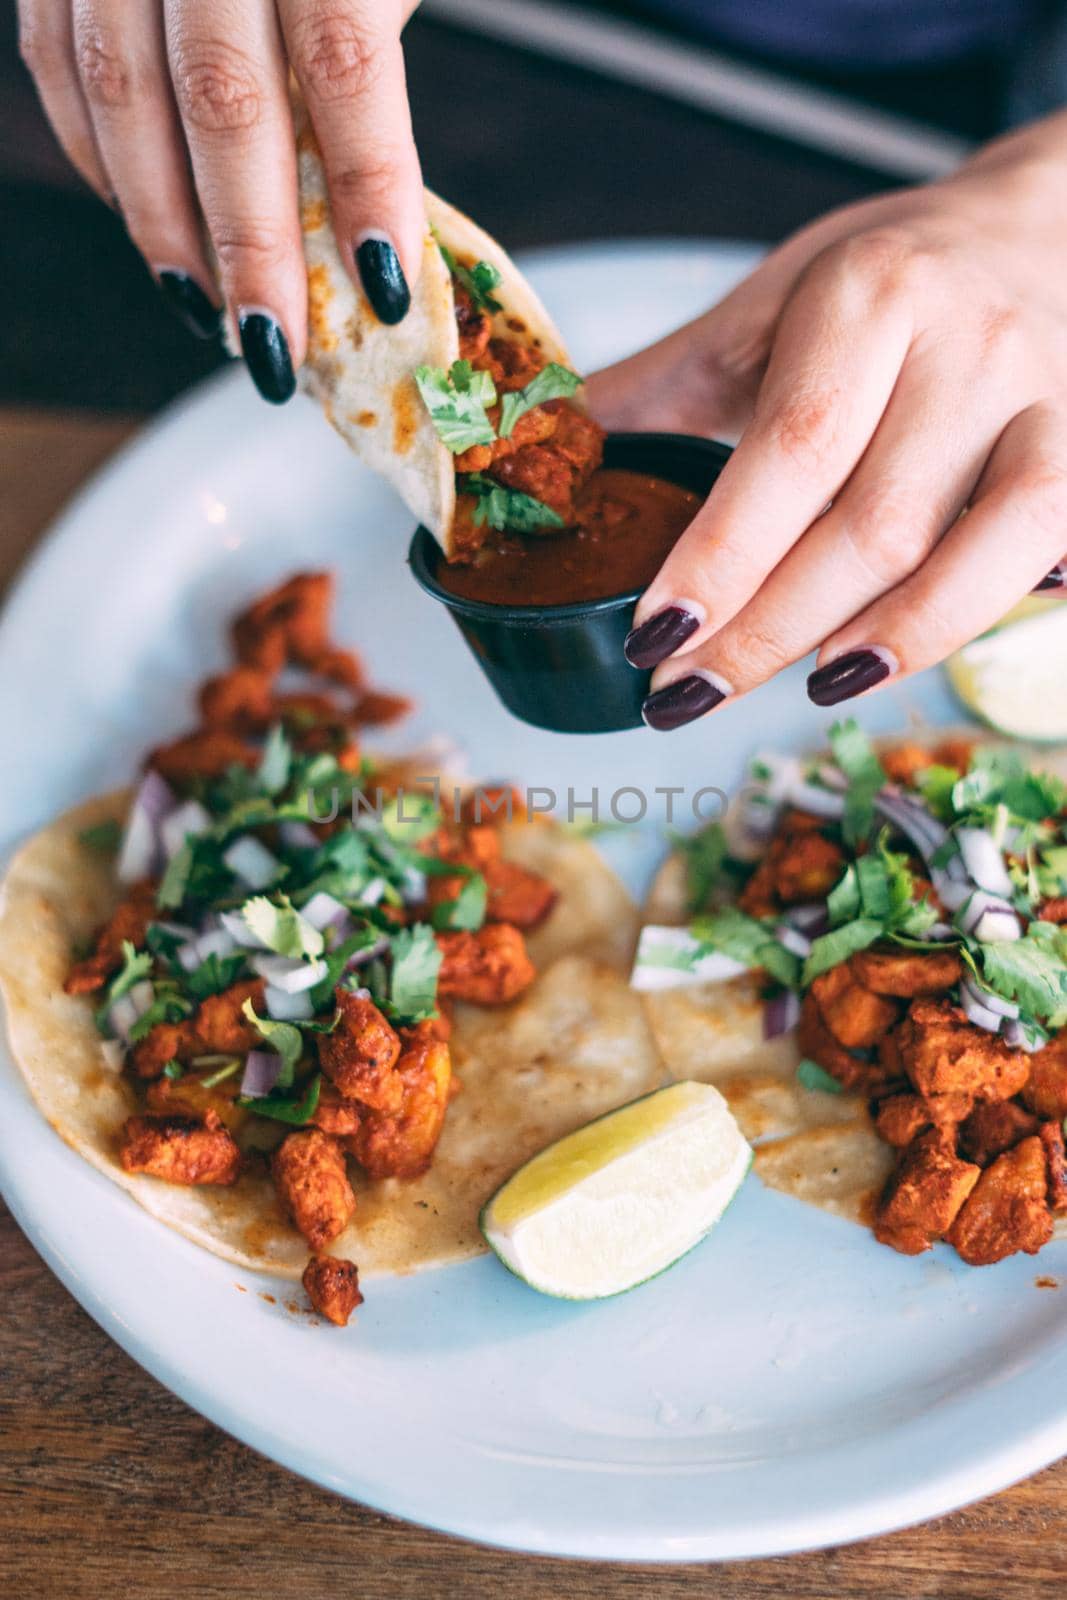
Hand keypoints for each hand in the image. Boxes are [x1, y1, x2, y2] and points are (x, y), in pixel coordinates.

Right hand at [19, 0, 422, 400]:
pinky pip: (58, 64)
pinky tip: (148, 222)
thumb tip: (373, 220)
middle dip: (249, 248)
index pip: (344, 64)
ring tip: (210, 312)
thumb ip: (376, 51)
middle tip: (276, 350)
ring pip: (119, 93)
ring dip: (163, 227)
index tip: (387, 292)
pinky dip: (100, 160)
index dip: (365, 190)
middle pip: (222, 100)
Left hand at [588, 115, 1066, 728]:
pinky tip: (897, 658)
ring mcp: (1050, 400)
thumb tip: (532, 464)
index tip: (653, 638)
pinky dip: (970, 618)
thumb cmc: (886, 283)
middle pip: (874, 523)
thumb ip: (657, 390)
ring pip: (973, 549)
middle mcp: (971, 344)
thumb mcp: (764, 309)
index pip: (792, 450)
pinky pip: (1047, 551)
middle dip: (770, 628)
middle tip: (686, 690)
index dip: (724, 558)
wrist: (1041, 231)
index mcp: (869, 295)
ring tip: (803, 693)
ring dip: (886, 641)